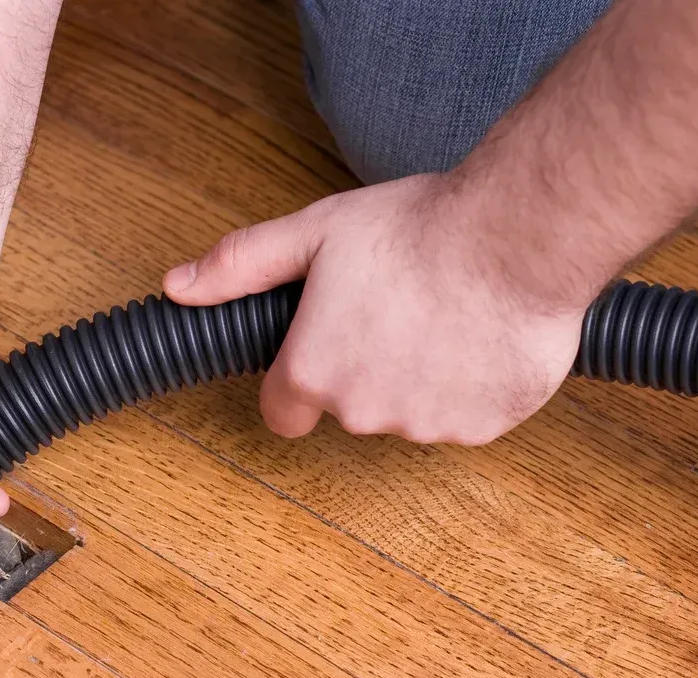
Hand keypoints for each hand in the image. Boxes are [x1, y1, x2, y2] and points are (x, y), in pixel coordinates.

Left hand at [163, 174, 589, 445]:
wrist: (519, 235)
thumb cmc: (418, 230)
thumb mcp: (313, 233)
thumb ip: (240, 265)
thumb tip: (178, 286)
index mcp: (311, 373)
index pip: (282, 412)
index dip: (297, 379)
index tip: (324, 346)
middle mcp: (362, 413)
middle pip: (349, 407)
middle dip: (365, 368)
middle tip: (397, 308)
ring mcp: (424, 426)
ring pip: (410, 412)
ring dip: (421, 377)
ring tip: (445, 314)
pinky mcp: (481, 428)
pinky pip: (465, 416)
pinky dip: (471, 386)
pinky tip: (481, 334)